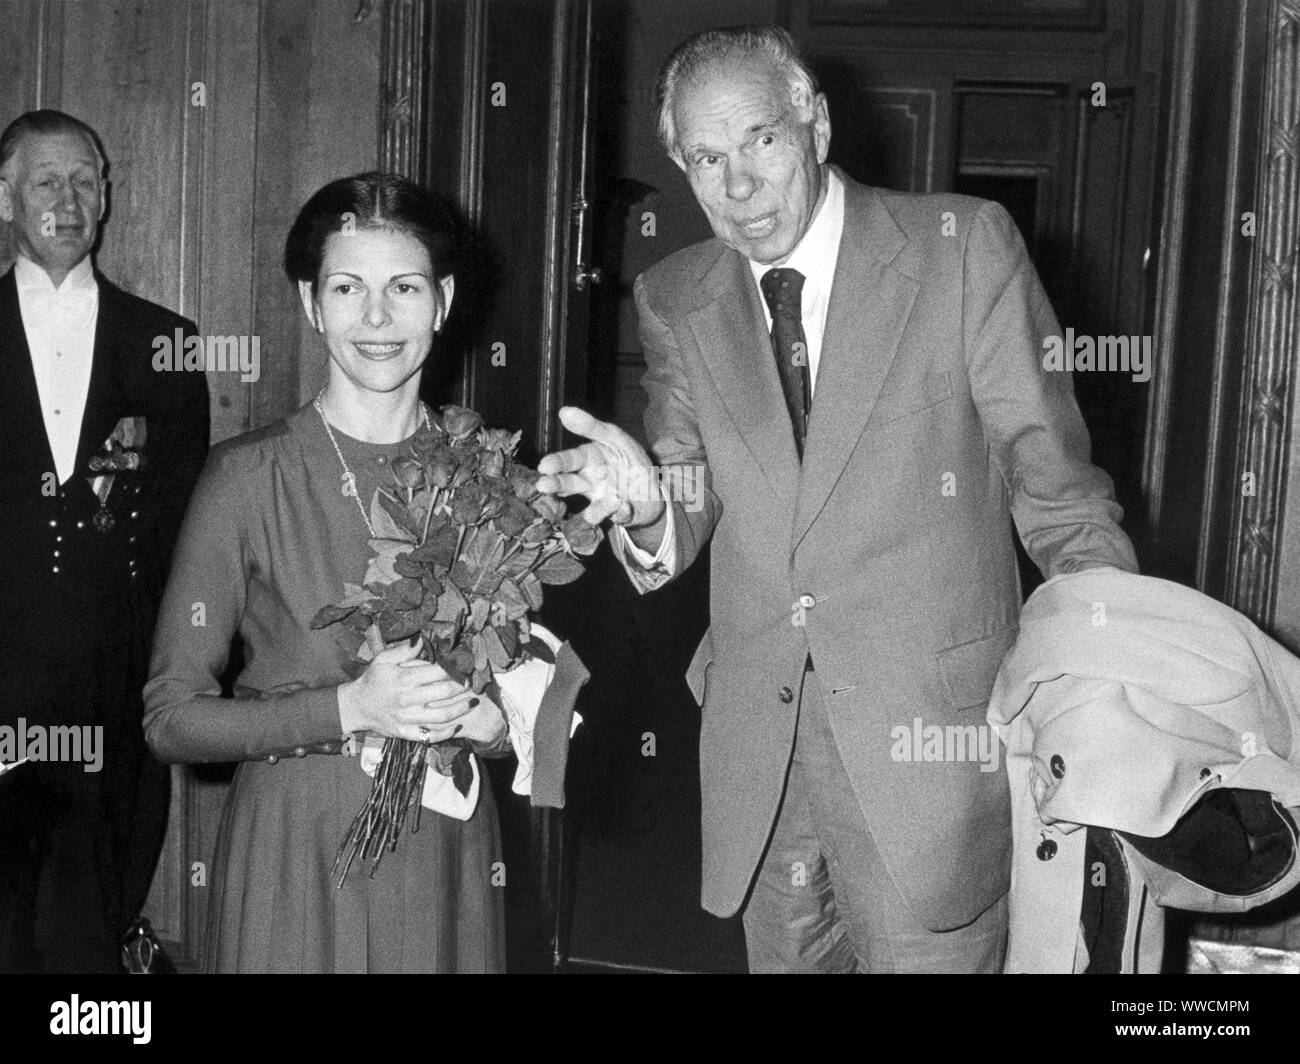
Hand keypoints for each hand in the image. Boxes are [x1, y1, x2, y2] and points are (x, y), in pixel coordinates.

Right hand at [337, 638, 496, 742]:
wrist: (356, 706)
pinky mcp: (405, 733)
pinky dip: (445, 733)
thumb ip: (403, 649)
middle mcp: (406, 699)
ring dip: (460, 709)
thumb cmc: (373, 680)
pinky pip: (428, 736)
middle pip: (443, 693)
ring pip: (440, 716)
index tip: (464, 667)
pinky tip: (457, 726)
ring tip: (473, 703)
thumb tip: (423, 639)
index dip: (454, 670)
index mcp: (403, 678)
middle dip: (462, 688)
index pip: (436, 672)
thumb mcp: (383, 659)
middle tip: (472, 684)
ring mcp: (406, 718)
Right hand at [536, 406, 663, 527]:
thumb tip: (563, 411)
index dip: (557, 463)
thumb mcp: (615, 438)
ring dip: (599, 507)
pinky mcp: (618, 516)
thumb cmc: (628, 458)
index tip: (544, 465)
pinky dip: (621, 512)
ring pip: (591, 510)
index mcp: (588, 460)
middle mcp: (590, 483)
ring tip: (614, 496)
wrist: (653, 486)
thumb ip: (592, 426)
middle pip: (570, 485)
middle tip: (543, 485)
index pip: (569, 460)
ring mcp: (602, 501)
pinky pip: (617, 517)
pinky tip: (626, 504)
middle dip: (556, 485)